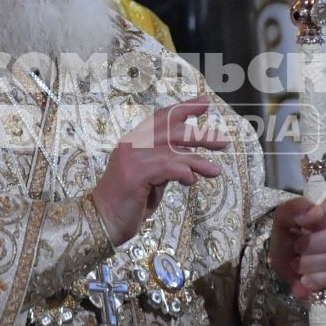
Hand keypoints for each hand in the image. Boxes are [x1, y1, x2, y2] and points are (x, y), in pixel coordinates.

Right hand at [91, 98, 229, 244]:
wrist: (102, 222)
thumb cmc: (127, 204)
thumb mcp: (151, 181)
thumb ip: (165, 167)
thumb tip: (187, 162)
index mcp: (134, 142)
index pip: (161, 118)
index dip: (184, 108)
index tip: (205, 103)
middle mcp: (132, 144)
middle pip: (171, 129)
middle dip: (200, 134)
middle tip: (223, 141)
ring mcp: (132, 158)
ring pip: (173, 150)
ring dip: (198, 161)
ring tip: (215, 171)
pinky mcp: (135, 174)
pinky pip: (167, 166)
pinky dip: (184, 171)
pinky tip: (192, 180)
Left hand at [269, 193, 325, 299]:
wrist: (291, 269)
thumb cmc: (292, 239)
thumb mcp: (284, 221)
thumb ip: (295, 209)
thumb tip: (315, 211)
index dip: (321, 216)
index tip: (300, 226)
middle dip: (313, 245)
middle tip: (296, 250)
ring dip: (313, 264)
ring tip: (297, 267)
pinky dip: (320, 280)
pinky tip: (306, 281)